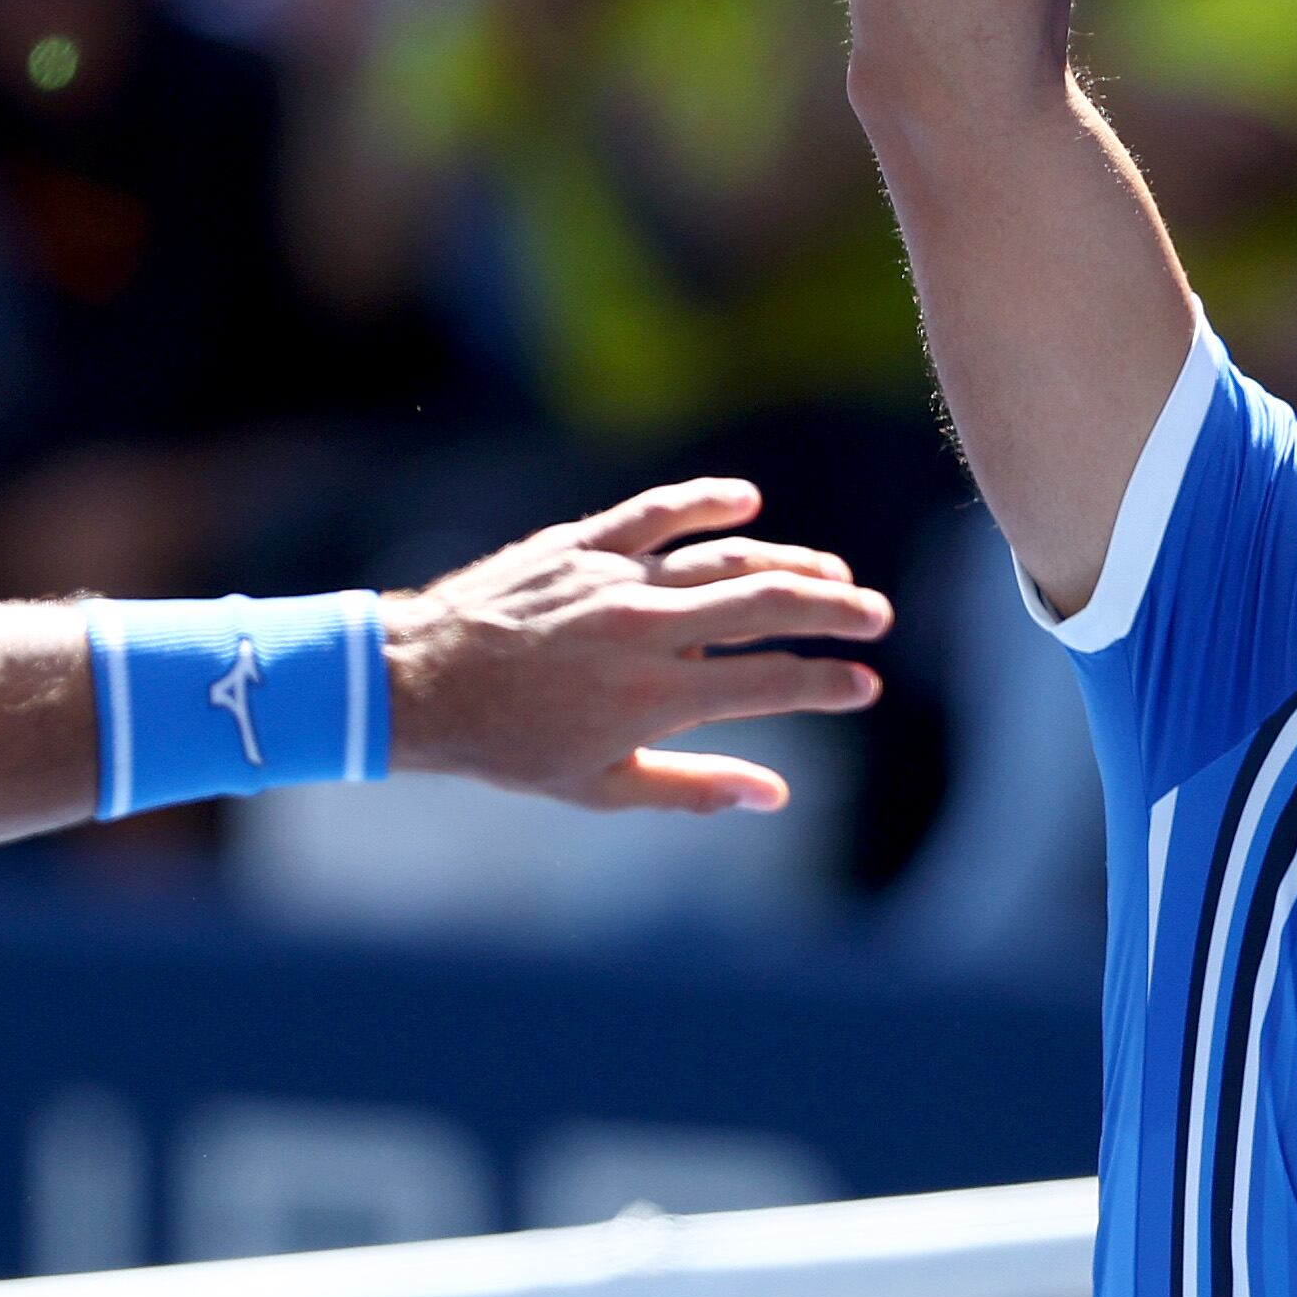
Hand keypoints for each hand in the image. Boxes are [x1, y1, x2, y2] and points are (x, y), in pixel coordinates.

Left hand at [385, 478, 890, 814]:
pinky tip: (747, 502)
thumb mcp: (602, 786)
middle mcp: (644, 630)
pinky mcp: (581, 544)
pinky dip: (707, 502)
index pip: (771, 682)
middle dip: (834, 609)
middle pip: (766, 604)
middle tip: (877, 616)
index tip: (866, 685)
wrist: (419, 683)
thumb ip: (694, 785)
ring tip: (831, 574)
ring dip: (789, 561)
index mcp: (655, 698)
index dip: (828, 683)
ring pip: (724, 557)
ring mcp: (614, 579)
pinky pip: (657, 512)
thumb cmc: (511, 746)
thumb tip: (776, 794)